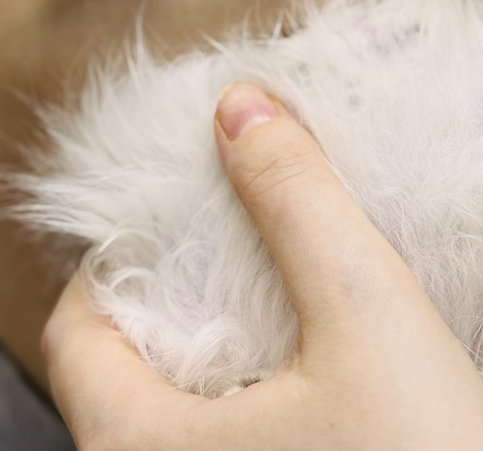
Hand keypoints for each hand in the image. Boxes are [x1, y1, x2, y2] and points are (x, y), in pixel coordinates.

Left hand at [43, 83, 482, 450]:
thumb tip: (239, 108)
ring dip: (224, 337)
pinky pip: (226, 440)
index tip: (186, 207)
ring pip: (180, 408)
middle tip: (245, 230)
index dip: (124, 254)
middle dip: (181, 289)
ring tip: (287, 280)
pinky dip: (254, 387)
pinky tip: (315, 357)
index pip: (76, 329)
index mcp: (140, 447)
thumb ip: (296, 199)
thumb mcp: (364, 307)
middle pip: (127, 367)